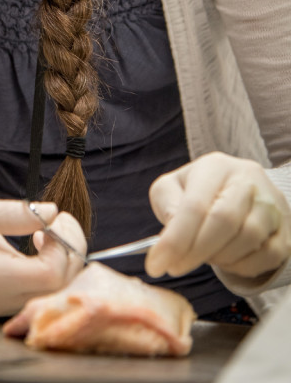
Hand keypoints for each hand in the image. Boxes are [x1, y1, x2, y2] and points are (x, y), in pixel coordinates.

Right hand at [0, 196, 86, 316]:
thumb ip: (10, 213)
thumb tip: (52, 212)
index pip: (49, 275)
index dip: (61, 246)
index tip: (50, 221)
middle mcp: (0, 300)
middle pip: (60, 287)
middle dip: (70, 250)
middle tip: (58, 220)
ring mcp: (5, 307)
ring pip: (58, 292)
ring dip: (65, 259)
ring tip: (48, 231)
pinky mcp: (9, 306)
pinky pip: (47, 292)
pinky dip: (55, 268)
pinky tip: (41, 247)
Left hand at [147, 152, 290, 281]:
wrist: (239, 190)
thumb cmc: (198, 190)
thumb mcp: (172, 187)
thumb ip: (166, 204)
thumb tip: (170, 233)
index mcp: (216, 167)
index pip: (195, 206)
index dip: (175, 239)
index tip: (156, 264)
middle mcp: (249, 181)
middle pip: (224, 221)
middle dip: (195, 251)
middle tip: (175, 267)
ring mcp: (272, 205)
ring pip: (249, 239)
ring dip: (219, 257)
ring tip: (201, 256)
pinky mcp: (286, 229)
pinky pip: (269, 256)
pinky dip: (242, 266)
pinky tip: (226, 261)